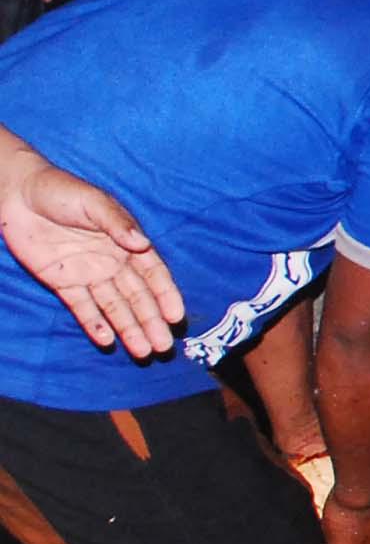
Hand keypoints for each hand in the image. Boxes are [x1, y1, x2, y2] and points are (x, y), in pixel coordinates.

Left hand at [0, 165, 183, 355]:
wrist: (20, 195)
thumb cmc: (64, 192)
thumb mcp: (94, 203)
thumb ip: (118, 224)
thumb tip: (142, 244)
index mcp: (126, 242)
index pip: (152, 273)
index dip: (166, 294)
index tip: (176, 315)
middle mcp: (112, 261)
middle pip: (136, 297)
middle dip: (151, 321)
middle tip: (164, 346)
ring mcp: (88, 273)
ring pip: (113, 307)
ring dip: (128, 328)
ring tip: (143, 352)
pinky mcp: (62, 282)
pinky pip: (82, 307)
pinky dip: (94, 325)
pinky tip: (107, 341)